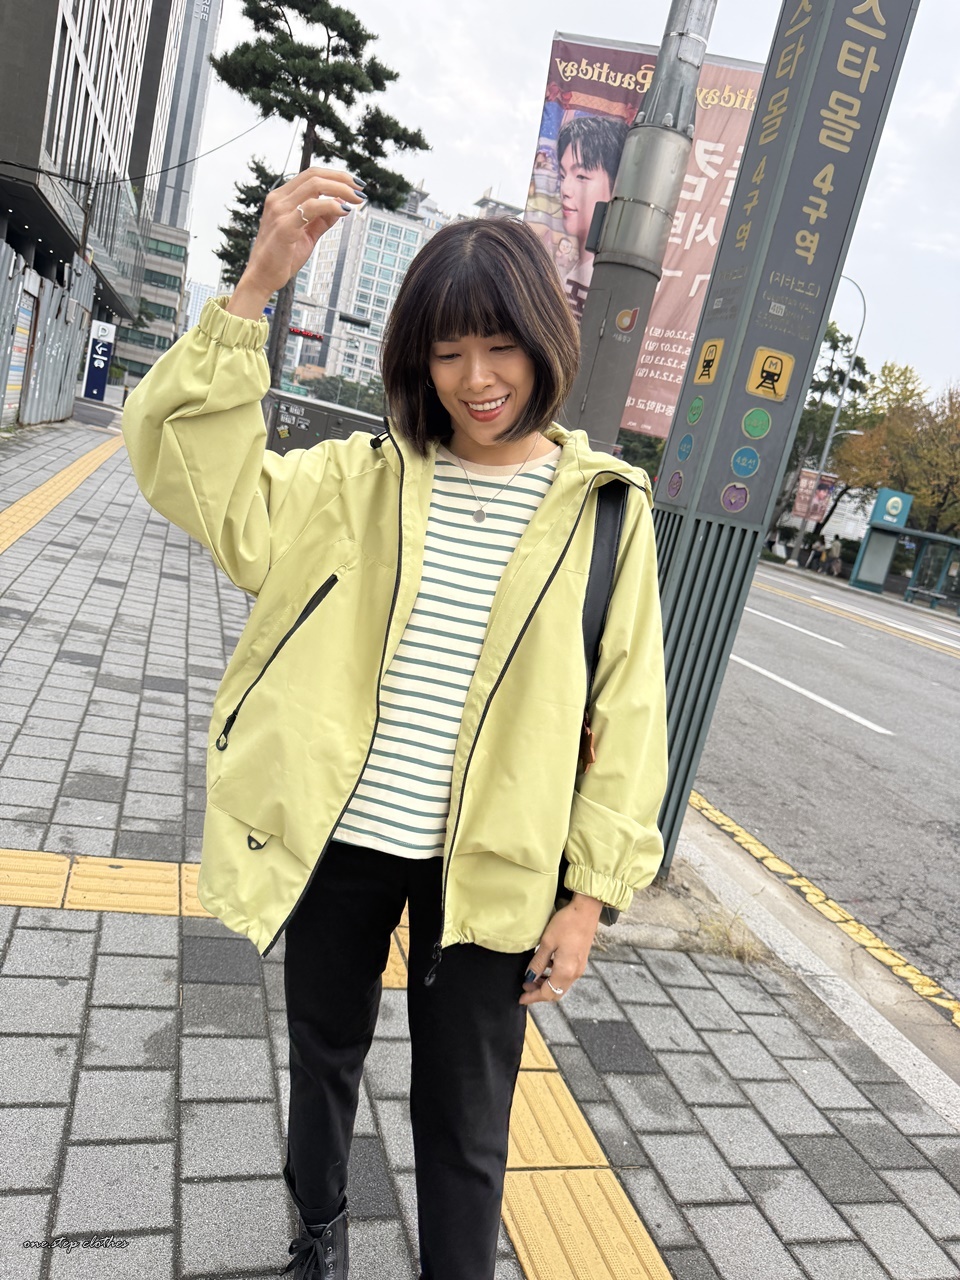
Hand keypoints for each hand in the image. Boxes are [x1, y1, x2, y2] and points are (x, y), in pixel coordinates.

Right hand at [240, 166, 364, 298]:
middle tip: (361, 189)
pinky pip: (311, 208)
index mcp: (281, 198)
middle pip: (314, 176)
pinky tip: (345, 211)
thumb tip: (341, 205)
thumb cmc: (282, 257)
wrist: (262, 278)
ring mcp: (279, 211)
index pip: (310, 175)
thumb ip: (322, 219)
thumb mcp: (306, 234)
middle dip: (341, 179)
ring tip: (357, 199)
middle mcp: (278, 199)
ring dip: (341, 190)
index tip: (354, 184)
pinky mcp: (284, 227)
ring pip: (314, 186)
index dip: (335, 176)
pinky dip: (331, 206)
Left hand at [519, 893, 602, 1004]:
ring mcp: (580, 968)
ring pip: (561, 985)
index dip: (533, 997)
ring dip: (547, 984)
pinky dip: (554, 977)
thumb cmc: (566, 923)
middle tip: (525, 986)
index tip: (521, 998)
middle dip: (539, 992)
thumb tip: (529, 977)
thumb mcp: (547, 942)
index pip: (547, 993)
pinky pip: (566, 976)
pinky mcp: (581, 961)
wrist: (586, 910)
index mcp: (565, 971)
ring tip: (533, 976)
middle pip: (556, 993)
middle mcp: (575, 973)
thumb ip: (538, 963)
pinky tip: (546, 966)